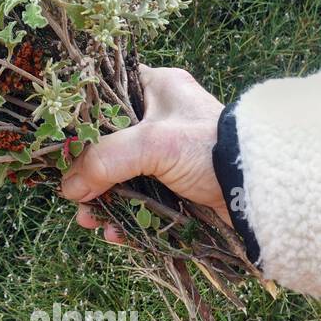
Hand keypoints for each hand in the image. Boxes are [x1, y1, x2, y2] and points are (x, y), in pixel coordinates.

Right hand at [60, 65, 227, 243]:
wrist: (262, 190)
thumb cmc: (210, 148)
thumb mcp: (152, 144)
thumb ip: (103, 160)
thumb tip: (68, 188)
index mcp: (157, 88)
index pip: (104, 94)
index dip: (79, 118)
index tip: (57, 143)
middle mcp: (159, 117)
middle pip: (105, 142)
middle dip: (86, 172)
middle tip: (72, 193)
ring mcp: (167, 154)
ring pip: (119, 175)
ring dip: (101, 200)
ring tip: (90, 221)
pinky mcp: (176, 185)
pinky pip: (138, 200)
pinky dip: (124, 217)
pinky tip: (114, 232)